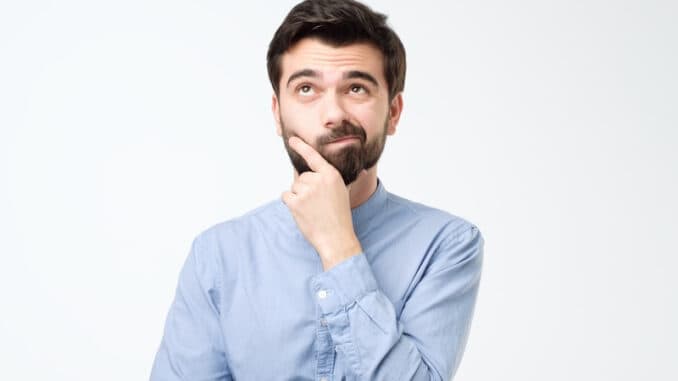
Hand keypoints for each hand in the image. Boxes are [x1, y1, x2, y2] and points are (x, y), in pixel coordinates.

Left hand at [281, 136, 362, 269]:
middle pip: (301, 177)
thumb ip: (335, 180)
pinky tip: (303, 212)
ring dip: (298, 197)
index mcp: (331, 175)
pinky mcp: (296, 202)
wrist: (336, 237)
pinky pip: (286, 196)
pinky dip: (291, 203)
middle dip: (305, 188)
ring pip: (294, 187)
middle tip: (317, 203)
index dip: (301, 146)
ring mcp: (306, 191)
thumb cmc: (339, 216)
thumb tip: (361, 170)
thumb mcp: (342, 192)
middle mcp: (319, 180)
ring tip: (312, 209)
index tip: (291, 140)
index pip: (313, 156)